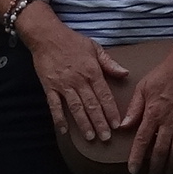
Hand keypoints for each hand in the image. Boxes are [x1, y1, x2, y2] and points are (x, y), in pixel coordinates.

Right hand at [26, 18, 128, 143]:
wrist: (47, 35)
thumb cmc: (72, 41)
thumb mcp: (94, 47)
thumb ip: (109, 63)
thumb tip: (125, 73)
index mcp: (92, 71)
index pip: (104, 95)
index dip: (111, 111)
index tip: (117, 125)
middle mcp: (79, 80)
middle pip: (91, 105)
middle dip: (100, 123)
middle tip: (106, 138)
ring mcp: (63, 85)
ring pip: (76, 108)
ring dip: (83, 124)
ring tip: (90, 137)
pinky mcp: (49, 87)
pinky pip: (54, 106)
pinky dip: (59, 118)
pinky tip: (64, 130)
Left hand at [124, 45, 172, 173]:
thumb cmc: (163, 74)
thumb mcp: (143, 87)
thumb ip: (134, 108)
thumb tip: (123, 126)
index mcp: (153, 113)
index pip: (143, 140)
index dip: (137, 157)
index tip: (132, 170)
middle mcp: (169, 121)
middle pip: (161, 149)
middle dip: (155, 166)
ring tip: (167, 173)